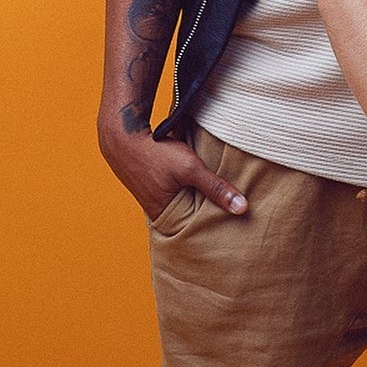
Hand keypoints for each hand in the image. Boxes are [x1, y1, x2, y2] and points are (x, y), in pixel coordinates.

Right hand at [98, 122, 247, 219]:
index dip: (217, 226)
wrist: (124, 137)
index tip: (237, 226)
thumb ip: (216, 187)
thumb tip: (242, 208)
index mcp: (167, 217)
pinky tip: (203, 182)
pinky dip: (192, 187)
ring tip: (223, 198)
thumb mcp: (190, 169)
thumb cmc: (156, 154)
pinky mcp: (158, 186)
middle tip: (236, 215)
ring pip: (188, 202)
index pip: (199, 230)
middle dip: (211, 214)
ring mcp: (158, 199)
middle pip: (194, 217)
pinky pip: (181, 191)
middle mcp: (161, 213)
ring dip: (202, 198)